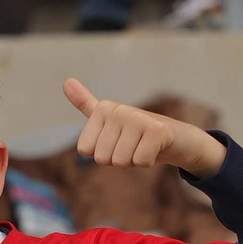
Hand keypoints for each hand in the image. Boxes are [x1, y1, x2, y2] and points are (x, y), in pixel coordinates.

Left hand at [63, 78, 226, 178]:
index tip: (116, 141)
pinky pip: (139, 162)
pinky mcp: (158, 131)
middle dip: (117, 159)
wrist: (176, 138)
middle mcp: (119, 110)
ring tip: (142, 146)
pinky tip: (155, 149)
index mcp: (103, 109)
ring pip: (120, 161)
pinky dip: (147, 162)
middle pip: (102, 158)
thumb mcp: (108, 118)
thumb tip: (66, 81)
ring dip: (132, 160)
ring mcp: (139, 118)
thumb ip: (86, 103)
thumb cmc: (137, 132)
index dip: (101, 153)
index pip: (85, 150)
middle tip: (132, 145)